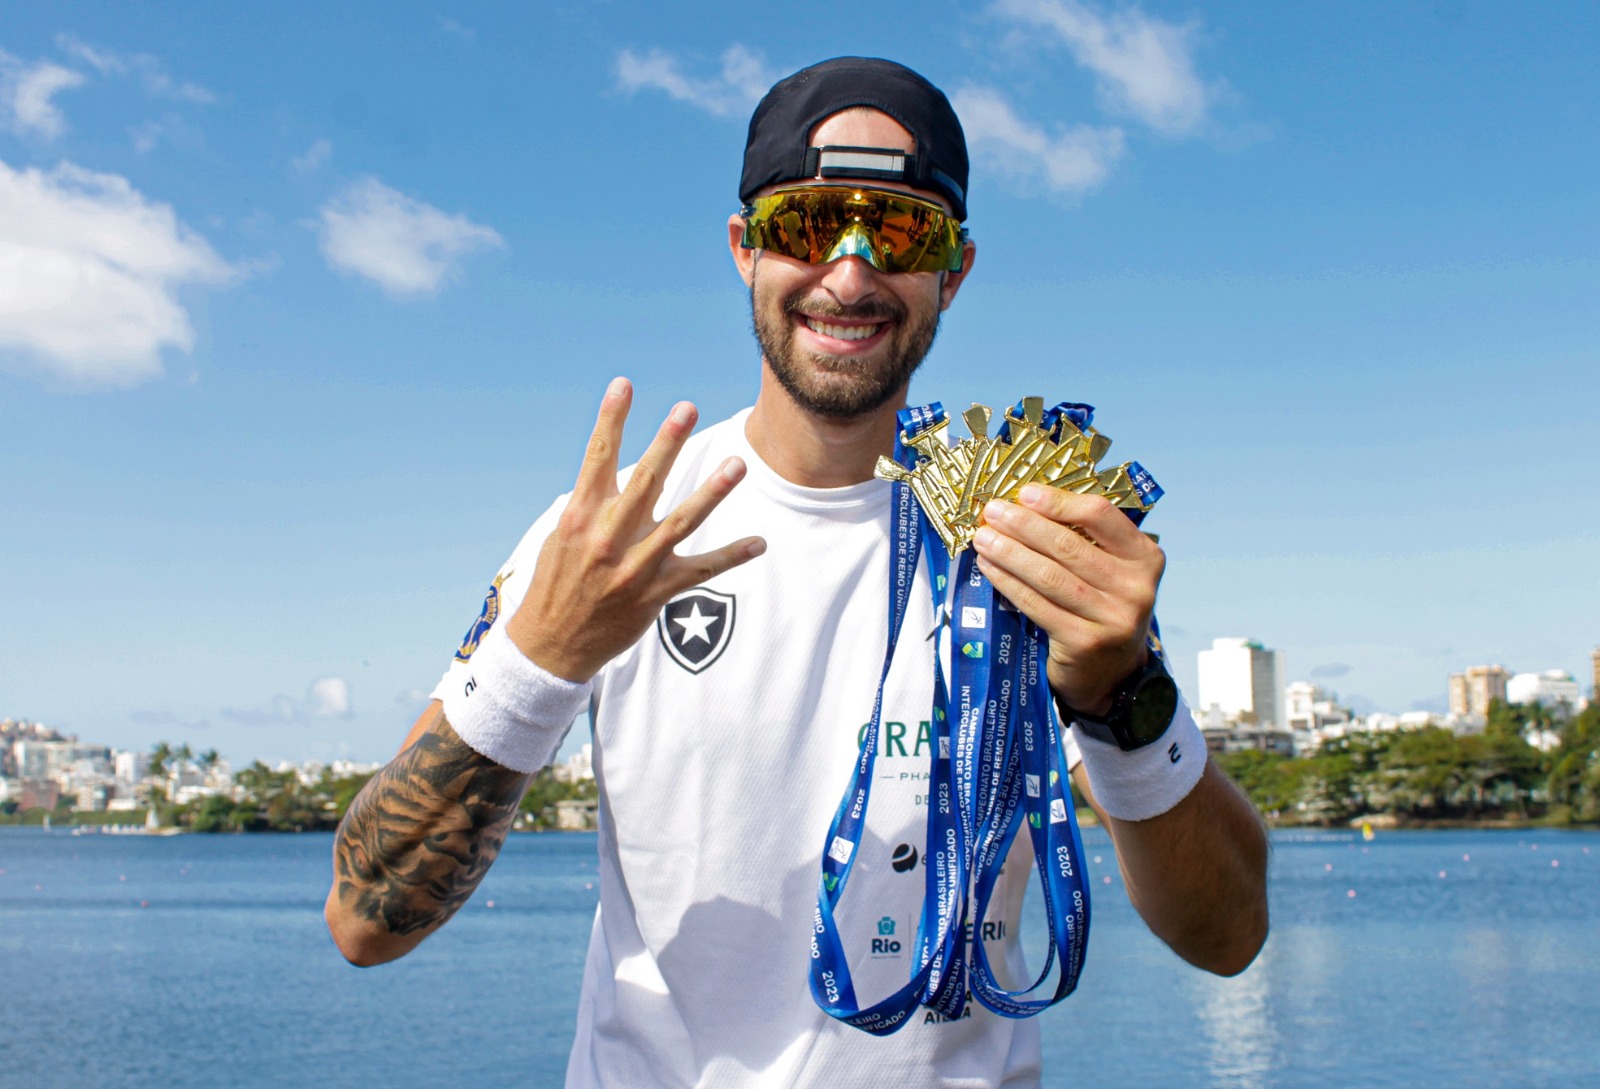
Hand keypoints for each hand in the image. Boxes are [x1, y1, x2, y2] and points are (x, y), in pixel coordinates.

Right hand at [506, 377, 765, 681]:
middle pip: (643, 481)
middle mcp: (607, 537)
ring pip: (680, 522)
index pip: (597, 458)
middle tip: (687, 408)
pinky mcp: (655, 594)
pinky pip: (701, 570)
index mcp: (580, 516)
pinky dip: (731, 555)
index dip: (610, 420)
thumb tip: (617, 466)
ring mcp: (633, 566)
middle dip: (666, 443)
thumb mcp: (563, 535)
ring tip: (738, 463)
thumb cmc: (557, 581)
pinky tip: (760, 542)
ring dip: (711, 492)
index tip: (623, 384)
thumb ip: (593, 502)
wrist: (550, 644)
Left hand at [971, 484, 1163, 715]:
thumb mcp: (1110, 571)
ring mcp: (1112, 617)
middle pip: (1069, 545)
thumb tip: (1025, 504)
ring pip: (1049, 575)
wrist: (1111, 674)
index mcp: (1145, 556)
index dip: (1059, 501)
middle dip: (1024, 525)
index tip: (1024, 493)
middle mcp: (1135, 587)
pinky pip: (1037, 605)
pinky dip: (1009, 583)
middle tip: (992, 512)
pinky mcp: (1085, 642)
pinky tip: (990, 568)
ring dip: (1010, 552)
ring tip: (983, 538)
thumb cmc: (1103, 609)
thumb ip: (1084, 540)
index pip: (1100, 515)